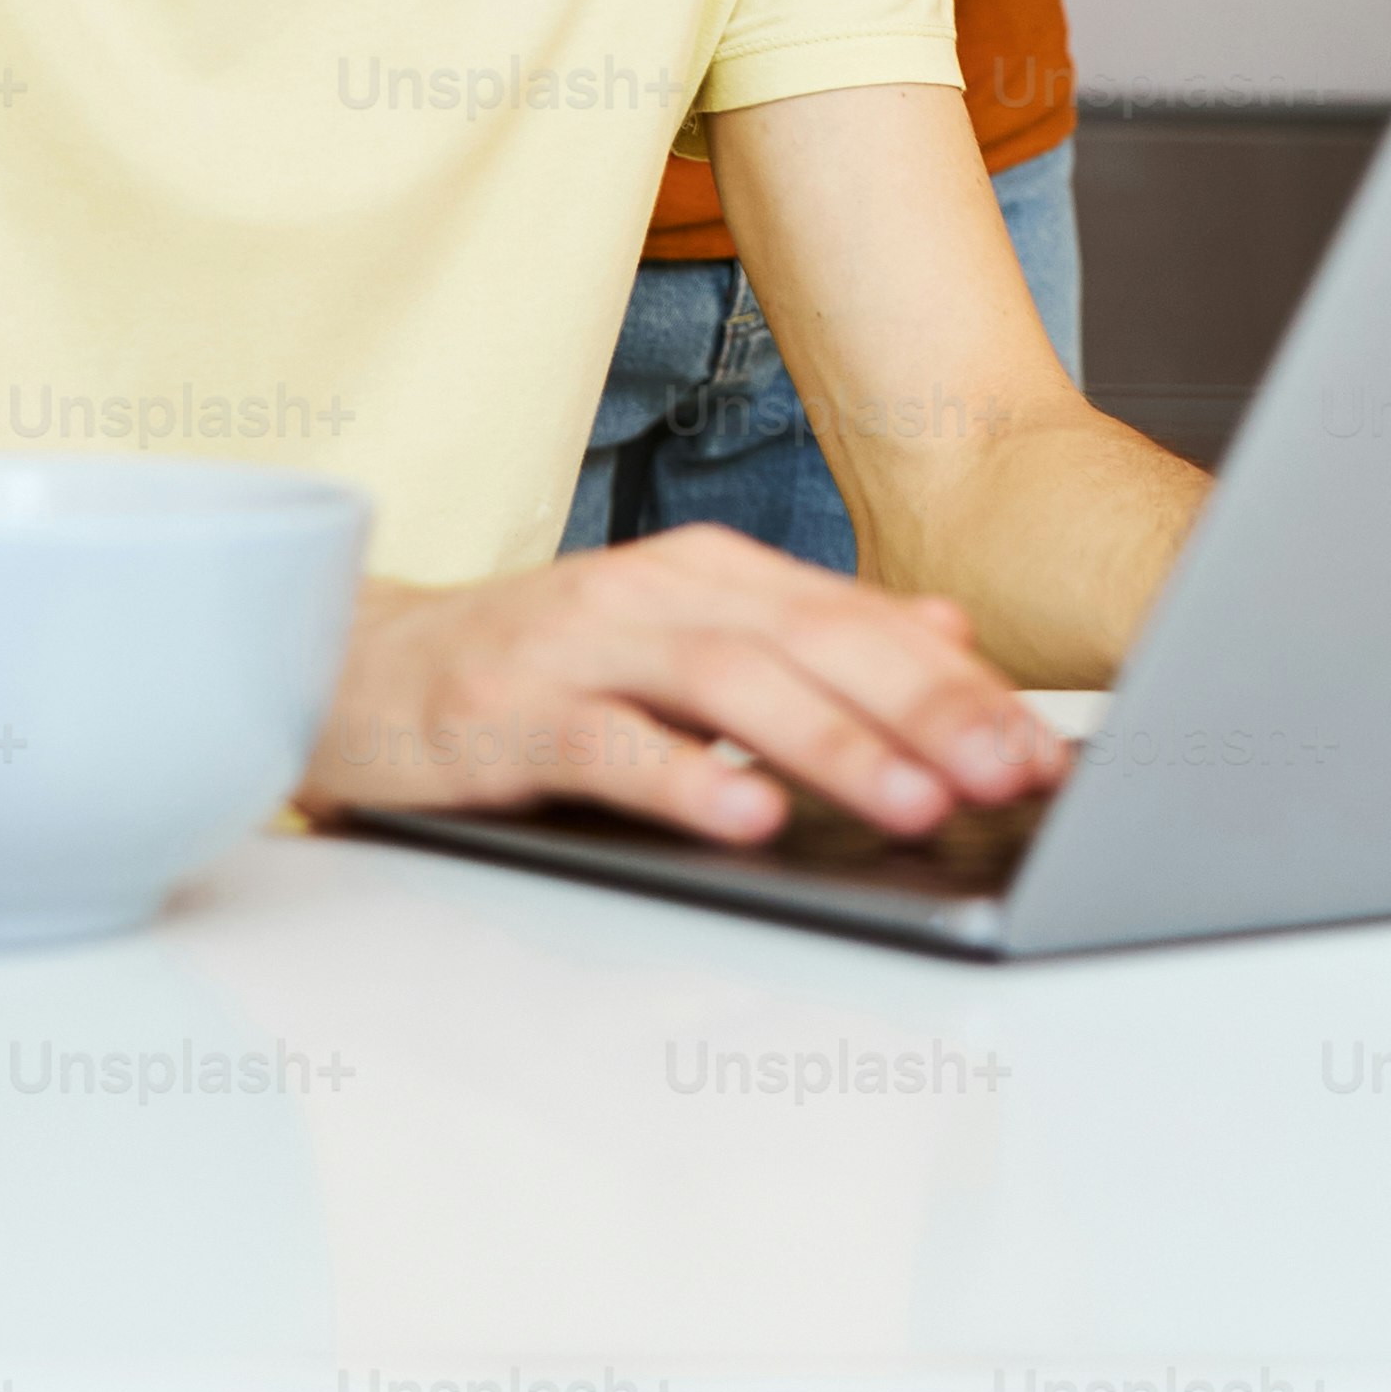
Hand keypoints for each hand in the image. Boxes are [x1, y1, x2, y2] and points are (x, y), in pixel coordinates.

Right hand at [309, 524, 1070, 844]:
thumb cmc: (534, 674)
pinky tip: (750, 817)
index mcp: (711, 574)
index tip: (1040, 750)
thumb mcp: (684, 640)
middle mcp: (655, 592)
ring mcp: (578, 646)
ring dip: (832, 742)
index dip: (960, 685)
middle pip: (815, 641)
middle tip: (1010, 775)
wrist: (350, 667)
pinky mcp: (507, 711)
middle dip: (927, 710)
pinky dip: (686, 778)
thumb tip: (948, 627)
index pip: (861, 623)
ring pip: (730, 682)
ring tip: (914, 799)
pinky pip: (609, 744)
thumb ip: (812, 634)